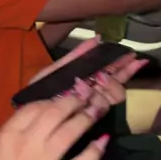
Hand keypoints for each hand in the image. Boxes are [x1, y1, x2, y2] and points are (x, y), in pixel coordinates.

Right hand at [0, 89, 111, 159]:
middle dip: (72, 101)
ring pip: (70, 131)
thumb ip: (2, 140)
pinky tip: (103, 140)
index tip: (58, 99)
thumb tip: (15, 134)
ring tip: (96, 110)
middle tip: (84, 96)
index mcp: (7, 135)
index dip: (49, 100)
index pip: (32, 107)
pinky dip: (95, 150)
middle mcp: (28, 142)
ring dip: (85, 117)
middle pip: (54, 113)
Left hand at [30, 36, 147, 105]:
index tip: (133, 57)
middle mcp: (95, 93)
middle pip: (118, 84)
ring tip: (93, 83)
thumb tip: (97, 39)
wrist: (27, 116)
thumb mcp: (56, 71)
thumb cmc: (40, 91)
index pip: (113, 72)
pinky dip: (99, 100)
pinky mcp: (90, 120)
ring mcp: (93, 107)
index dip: (124, 65)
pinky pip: (103, 108)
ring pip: (114, 96)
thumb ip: (76, 56)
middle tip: (104, 76)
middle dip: (117, 76)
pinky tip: (91, 95)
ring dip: (106, 87)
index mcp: (89, 80)